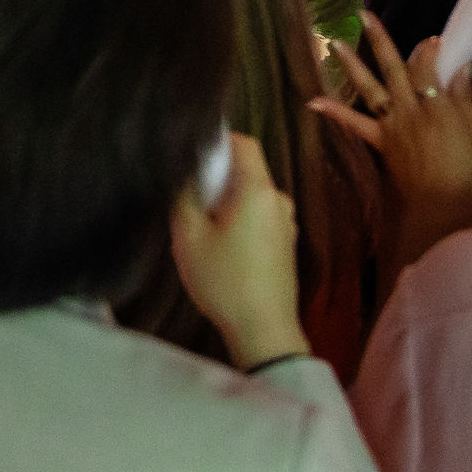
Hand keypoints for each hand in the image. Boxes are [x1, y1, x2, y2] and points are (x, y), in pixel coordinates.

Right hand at [169, 133, 304, 369]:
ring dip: (227, 203)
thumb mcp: (189, 237)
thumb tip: (185, 175)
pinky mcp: (286, 245)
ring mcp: (287, 224)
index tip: (193, 157)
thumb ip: (184, 197)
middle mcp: (279, 201)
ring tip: (201, 228)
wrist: (264, 330)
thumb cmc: (225, 281)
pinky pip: (260, 217)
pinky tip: (221, 248)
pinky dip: (240, 221)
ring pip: (252, 197)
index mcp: (259, 190)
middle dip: (217, 178)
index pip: (244, 143)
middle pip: (247, 171)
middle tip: (189, 199)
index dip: (218, 142)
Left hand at [312, 7, 471, 237]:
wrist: (444, 203)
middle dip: (381, 40)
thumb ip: (466, 97)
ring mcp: (392, 125)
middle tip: (366, 15)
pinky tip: (313, 100)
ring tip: (335, 43)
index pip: (427, 65)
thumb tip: (464, 67)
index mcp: (436, 103)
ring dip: (352, 65)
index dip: (429, 49)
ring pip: (370, 88)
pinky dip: (334, 112)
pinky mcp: (381, 142)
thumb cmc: (468, 168)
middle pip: (393, 67)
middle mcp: (409, 109)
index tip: (433, 40)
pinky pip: (355, 125)